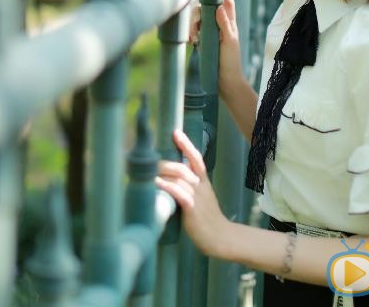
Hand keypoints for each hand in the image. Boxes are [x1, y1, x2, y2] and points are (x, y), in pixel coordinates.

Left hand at [155, 129, 229, 257]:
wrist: (221, 237)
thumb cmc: (208, 219)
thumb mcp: (203, 198)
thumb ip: (192, 188)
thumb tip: (174, 181)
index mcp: (203, 182)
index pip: (196, 158)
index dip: (186, 144)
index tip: (176, 132)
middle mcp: (200, 186)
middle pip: (183, 166)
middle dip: (165, 161)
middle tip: (148, 158)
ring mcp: (197, 197)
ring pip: (179, 178)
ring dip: (162, 172)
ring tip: (147, 169)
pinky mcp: (192, 209)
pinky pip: (179, 193)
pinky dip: (167, 186)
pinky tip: (156, 183)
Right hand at [188, 0, 243, 99]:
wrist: (225, 83)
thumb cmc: (230, 62)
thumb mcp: (229, 42)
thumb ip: (225, 24)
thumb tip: (218, 6)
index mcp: (230, 24)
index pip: (226, 3)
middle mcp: (220, 26)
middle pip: (207, 9)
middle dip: (198, 14)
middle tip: (195, 27)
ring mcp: (211, 34)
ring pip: (199, 20)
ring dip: (192, 26)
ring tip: (192, 39)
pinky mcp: (204, 42)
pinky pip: (194, 31)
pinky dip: (190, 33)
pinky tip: (191, 42)